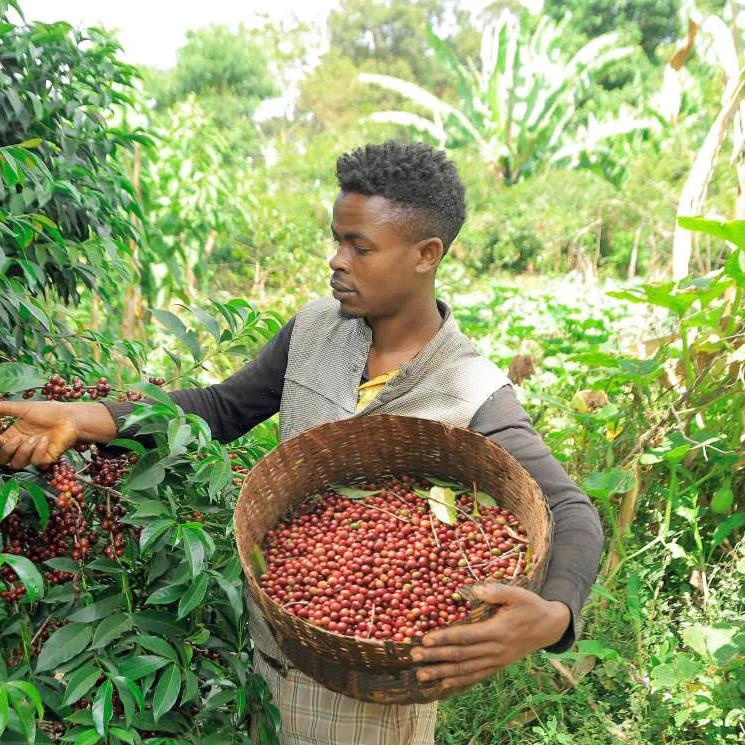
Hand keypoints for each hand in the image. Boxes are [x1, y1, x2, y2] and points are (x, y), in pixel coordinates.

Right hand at [0, 400, 115, 469]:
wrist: (71, 417)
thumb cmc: (50, 411)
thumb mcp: (24, 408)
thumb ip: (4, 409)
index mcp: (14, 435)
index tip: (0, 437)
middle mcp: (22, 446)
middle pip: (3, 459)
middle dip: (6, 450)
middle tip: (18, 438)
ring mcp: (34, 453)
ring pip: (17, 464)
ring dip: (23, 451)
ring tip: (35, 438)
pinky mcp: (47, 458)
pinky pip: (36, 462)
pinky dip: (38, 452)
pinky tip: (46, 440)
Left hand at [410, 583, 570, 689]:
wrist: (550, 627)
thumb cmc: (530, 606)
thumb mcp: (517, 594)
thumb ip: (497, 591)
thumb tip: (475, 589)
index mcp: (498, 631)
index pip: (466, 637)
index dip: (445, 639)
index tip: (425, 639)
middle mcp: (495, 650)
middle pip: (461, 656)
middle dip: (436, 657)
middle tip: (414, 656)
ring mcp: (497, 661)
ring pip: (465, 670)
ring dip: (441, 673)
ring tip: (421, 675)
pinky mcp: (498, 666)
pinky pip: (475, 676)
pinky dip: (458, 681)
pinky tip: (442, 684)